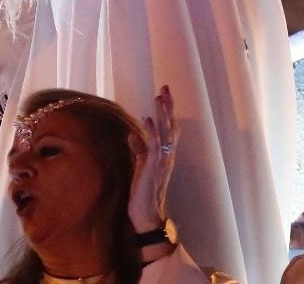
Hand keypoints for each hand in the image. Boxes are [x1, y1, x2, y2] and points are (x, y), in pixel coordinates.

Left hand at [127, 85, 176, 233]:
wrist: (147, 217)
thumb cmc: (143, 194)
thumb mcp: (140, 168)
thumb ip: (139, 150)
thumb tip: (132, 134)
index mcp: (164, 155)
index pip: (168, 128)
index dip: (167, 111)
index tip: (165, 94)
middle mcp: (167, 156)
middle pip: (170, 126)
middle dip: (167, 106)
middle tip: (165, 87)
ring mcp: (162, 161)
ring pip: (165, 132)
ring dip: (162, 114)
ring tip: (159, 97)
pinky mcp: (153, 168)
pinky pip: (155, 147)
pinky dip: (152, 133)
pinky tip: (147, 120)